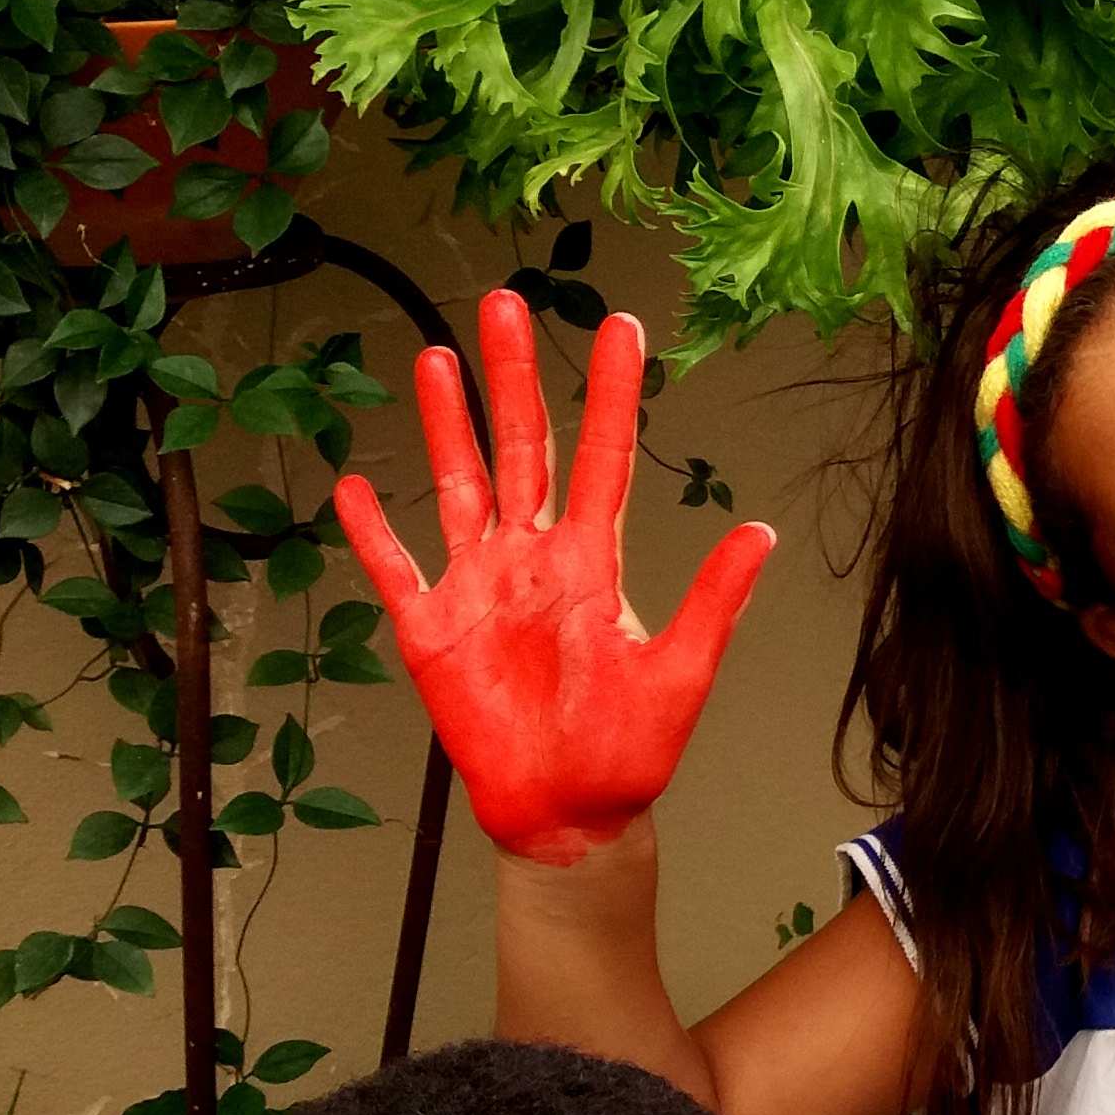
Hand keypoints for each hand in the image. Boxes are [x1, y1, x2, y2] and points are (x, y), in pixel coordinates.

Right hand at [335, 289, 776, 867]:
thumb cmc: (629, 751)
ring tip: (438, 358)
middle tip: (505, 301)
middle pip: (523, 448)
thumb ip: (714, 601)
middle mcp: (533, 559)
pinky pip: (395, 570)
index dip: (611, 394)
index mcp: (593, 564)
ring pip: (459, 486)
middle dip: (515, 376)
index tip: (621, 327)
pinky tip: (352, 485)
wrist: (572, 813)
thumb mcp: (682, 673)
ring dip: (448, 425)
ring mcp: (479, 587)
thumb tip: (762, 532)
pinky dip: (372, 531)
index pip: (603, 458)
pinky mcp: (432, 629)